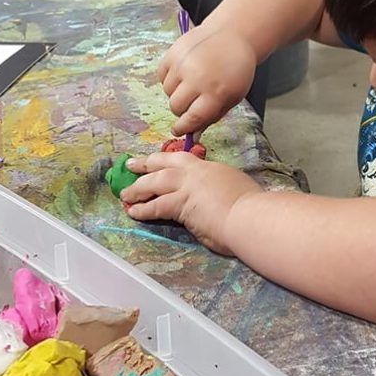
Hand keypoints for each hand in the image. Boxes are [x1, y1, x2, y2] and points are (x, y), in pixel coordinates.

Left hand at [122, 152, 260, 254]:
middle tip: (130, 165)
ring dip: (138, 189)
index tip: (155, 159)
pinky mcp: (180, 204)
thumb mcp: (234, 187)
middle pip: (164, 164)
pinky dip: (143, 209)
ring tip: (125, 195)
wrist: (249, 217)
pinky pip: (156, 205)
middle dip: (145, 165)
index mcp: (210, 168)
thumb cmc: (250, 207)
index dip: (165, 158)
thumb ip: (219, 188)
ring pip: (154, 183)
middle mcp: (196, 173)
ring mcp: (187, 187)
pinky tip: (134, 212)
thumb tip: (215, 196)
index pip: (182, 159)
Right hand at [158, 27, 257, 136]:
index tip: (178, 130)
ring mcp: (183, 64)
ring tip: (191, 82)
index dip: (183, 128)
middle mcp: (198, 79)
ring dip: (176, 92)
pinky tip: (184, 71)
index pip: (192, 119)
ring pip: (167, 92)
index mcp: (216, 93)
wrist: (232, 35)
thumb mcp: (232, 97)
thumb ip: (212, 116)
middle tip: (190, 102)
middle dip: (181, 110)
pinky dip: (169, 77)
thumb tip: (192, 136)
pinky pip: (162, 75)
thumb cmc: (235, 70)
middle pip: (175, 107)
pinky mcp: (173, 53)